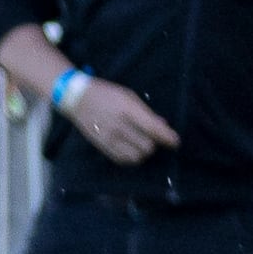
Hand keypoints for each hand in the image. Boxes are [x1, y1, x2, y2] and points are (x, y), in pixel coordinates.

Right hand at [63, 75, 180, 165]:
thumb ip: (146, 112)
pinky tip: (130, 148)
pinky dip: (131, 157)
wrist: (76, 98)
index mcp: (127, 108)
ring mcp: (109, 137)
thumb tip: (164, 127)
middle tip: (150, 136)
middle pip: (148, 146)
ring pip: (137, 156)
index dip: (168, 138)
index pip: (153, 129)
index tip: (175, 142)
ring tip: (139, 143)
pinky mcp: (102, 146)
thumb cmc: (106, 93)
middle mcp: (119, 125)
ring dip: (142, 151)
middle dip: (154, 143)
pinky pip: (123, 160)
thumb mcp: (128, 96)